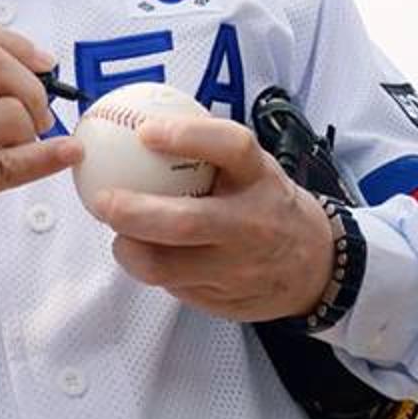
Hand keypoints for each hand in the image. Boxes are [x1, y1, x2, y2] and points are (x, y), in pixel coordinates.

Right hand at [0, 19, 81, 289]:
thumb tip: (37, 62)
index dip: (17, 44)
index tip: (43, 63)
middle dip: (30, 86)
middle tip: (39, 113)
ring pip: (8, 113)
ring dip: (29, 131)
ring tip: (17, 148)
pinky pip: (15, 162)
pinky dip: (50, 156)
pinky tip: (66, 153)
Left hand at [84, 114, 336, 321]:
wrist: (314, 266)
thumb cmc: (268, 205)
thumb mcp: (254, 168)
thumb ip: (211, 148)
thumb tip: (147, 117)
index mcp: (260, 178)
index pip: (230, 147)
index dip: (186, 136)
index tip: (145, 131)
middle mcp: (252, 223)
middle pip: (186, 222)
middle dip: (135, 213)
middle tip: (103, 200)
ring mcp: (238, 268)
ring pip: (167, 267)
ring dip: (131, 250)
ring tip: (119, 235)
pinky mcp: (223, 301)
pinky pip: (174, 287)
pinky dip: (154, 270)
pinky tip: (149, 254)